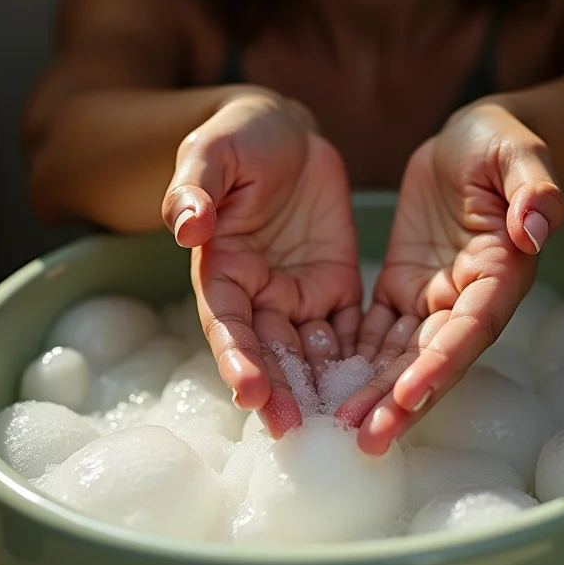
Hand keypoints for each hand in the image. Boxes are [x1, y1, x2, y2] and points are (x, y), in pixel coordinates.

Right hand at [162, 90, 360, 437]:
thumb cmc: (240, 140)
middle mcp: (258, 293)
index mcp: (222, 269)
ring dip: (322, 387)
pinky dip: (360, 358)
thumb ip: (196, 189)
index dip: (237, 358)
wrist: (286, 133)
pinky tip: (376, 383)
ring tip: (340, 422)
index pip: (227, 323)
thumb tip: (187, 227)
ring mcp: (300, 293)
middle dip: (280, 391)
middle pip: (269, 351)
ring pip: (310, 351)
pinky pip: (349, 328)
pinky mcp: (338, 284)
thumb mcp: (211, 154)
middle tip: (297, 431)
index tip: (251, 392)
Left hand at [338, 101, 563, 453]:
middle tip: (365, 438)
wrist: (465, 143)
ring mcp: (431, 295)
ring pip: (401, 353)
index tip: (410, 395)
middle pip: (434, 356)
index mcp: (499, 271)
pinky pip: (375, 328)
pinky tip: (324, 382)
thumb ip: (533, 187)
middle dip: (403, 398)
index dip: (444, 362)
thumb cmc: (496, 143)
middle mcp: (466, 297)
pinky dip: (354, 356)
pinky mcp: (401, 285)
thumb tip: (536, 229)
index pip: (472, 325)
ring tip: (339, 424)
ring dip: (375, 391)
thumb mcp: (517, 153)